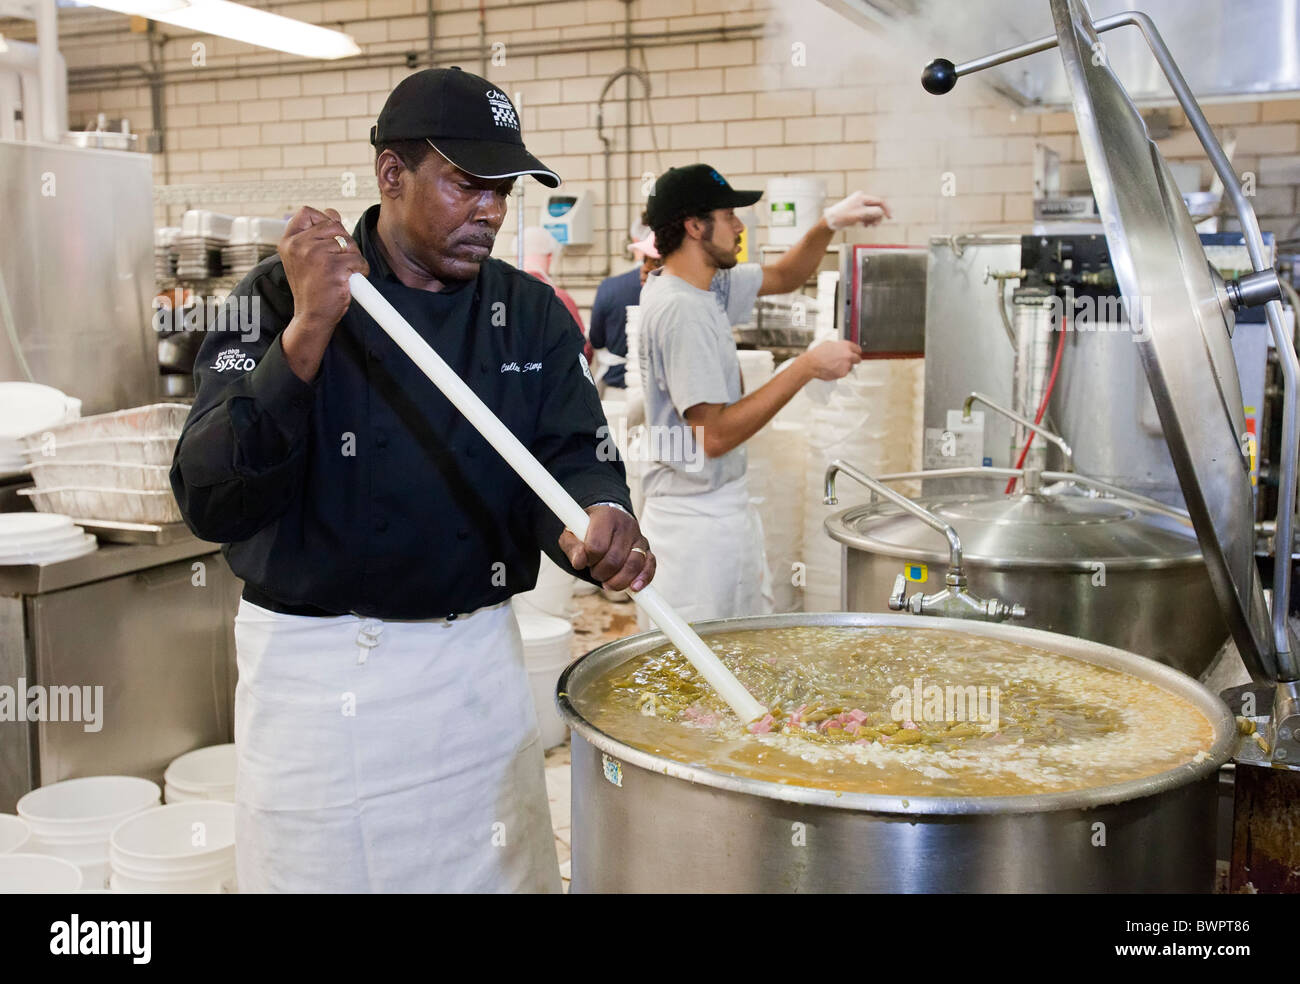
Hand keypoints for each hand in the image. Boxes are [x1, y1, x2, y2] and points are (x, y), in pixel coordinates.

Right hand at [278, 206, 369, 330]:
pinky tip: (348, 280)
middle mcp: (299, 245)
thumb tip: (333, 214)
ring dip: (353, 257)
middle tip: (337, 261)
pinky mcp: (334, 268)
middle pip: (334, 225)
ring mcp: (315, 255)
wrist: (312, 316)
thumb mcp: (305, 256)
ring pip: (349, 242)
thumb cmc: (312, 287)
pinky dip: (361, 270)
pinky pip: (358, 260)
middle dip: (343, 241)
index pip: (307, 212)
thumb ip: (316, 234)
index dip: (323, 220)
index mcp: (289, 241)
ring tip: (341, 272)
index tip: (328, 237)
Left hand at [558, 505, 654, 592]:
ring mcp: (639, 538)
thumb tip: (579, 562)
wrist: (607, 522)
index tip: (583, 561)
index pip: (597, 545)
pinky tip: (633, 587)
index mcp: (606, 517)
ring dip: (617, 581)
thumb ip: (572, 547)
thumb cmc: (587, 530)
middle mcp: (626, 525)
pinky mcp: (647, 550)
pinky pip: (650, 566)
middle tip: (593, 572)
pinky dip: (642, 579)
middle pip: (615, 559)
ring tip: (607, 582)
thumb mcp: (571, 534)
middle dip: (601, 573)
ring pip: (633, 565)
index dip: (588, 559)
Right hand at [799, 339, 862, 380]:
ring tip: (835, 365)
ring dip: (845, 367)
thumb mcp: (829, 344)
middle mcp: (848, 355)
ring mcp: (846, 365)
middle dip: (854, 360)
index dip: (856, 352)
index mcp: (846, 346)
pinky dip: (839, 372)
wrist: (812, 363)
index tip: (855, 354)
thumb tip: (842, 348)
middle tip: (848, 361)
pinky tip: (832, 369)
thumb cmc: (818, 354)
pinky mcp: (843, 373)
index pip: (858, 349)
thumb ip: (839, 346)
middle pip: (858, 359)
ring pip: (850, 367)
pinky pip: (844, 373)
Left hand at [822, 191, 891, 230]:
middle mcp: (861, 199)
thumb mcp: (859, 215)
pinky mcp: (857, 210)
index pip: (879, 201)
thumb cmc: (842, 216)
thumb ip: (872, 212)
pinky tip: (865, 225)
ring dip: (872, 219)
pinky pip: (867, 214)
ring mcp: (859, 204)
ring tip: (868, 226)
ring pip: (872, 212)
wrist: (831, 220)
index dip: (886, 209)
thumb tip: (881, 212)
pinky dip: (868, 220)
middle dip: (877, 216)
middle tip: (875, 225)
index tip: (890, 217)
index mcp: (862, 197)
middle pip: (876, 207)